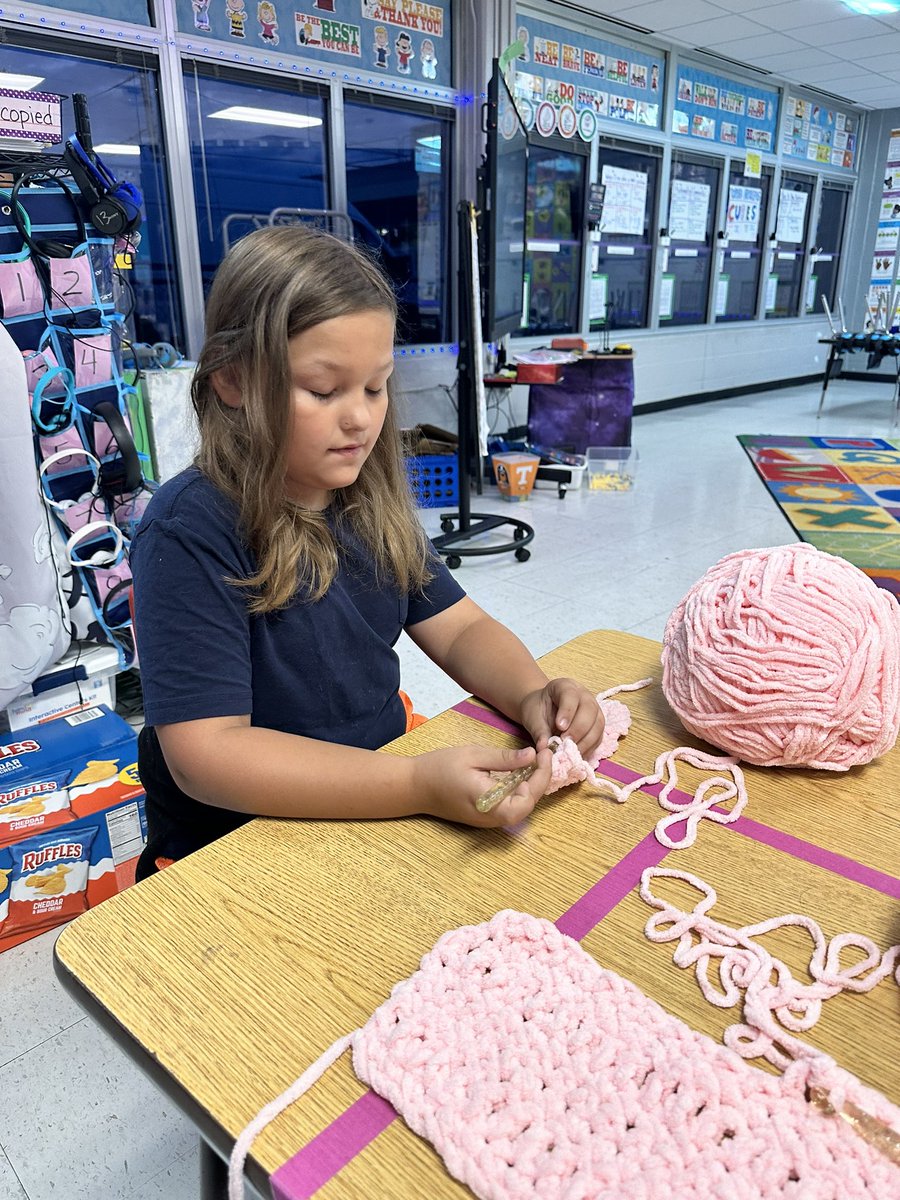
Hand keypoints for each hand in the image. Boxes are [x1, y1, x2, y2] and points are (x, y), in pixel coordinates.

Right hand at [413, 744, 551, 827]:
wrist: (413, 786)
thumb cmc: (440, 768)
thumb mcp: (474, 756)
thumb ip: (504, 759)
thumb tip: (532, 755)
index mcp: (491, 805)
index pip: (529, 798)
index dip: (542, 776)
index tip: (544, 753)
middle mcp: (492, 818)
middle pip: (528, 804)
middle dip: (540, 779)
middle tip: (543, 754)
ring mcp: (488, 819)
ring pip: (520, 806)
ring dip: (532, 784)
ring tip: (536, 760)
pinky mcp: (484, 815)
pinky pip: (509, 805)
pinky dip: (519, 788)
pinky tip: (520, 770)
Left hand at [519, 677, 604, 756]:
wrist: (544, 711)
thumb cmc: (538, 710)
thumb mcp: (532, 717)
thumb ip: (538, 731)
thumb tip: (544, 748)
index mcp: (565, 687)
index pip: (570, 695)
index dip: (567, 711)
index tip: (560, 727)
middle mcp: (584, 696)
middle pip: (589, 709)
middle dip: (578, 729)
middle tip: (565, 742)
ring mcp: (594, 710)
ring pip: (598, 724)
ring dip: (586, 741)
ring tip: (570, 752)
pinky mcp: (597, 726)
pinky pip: (599, 737)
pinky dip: (589, 748)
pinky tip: (577, 755)